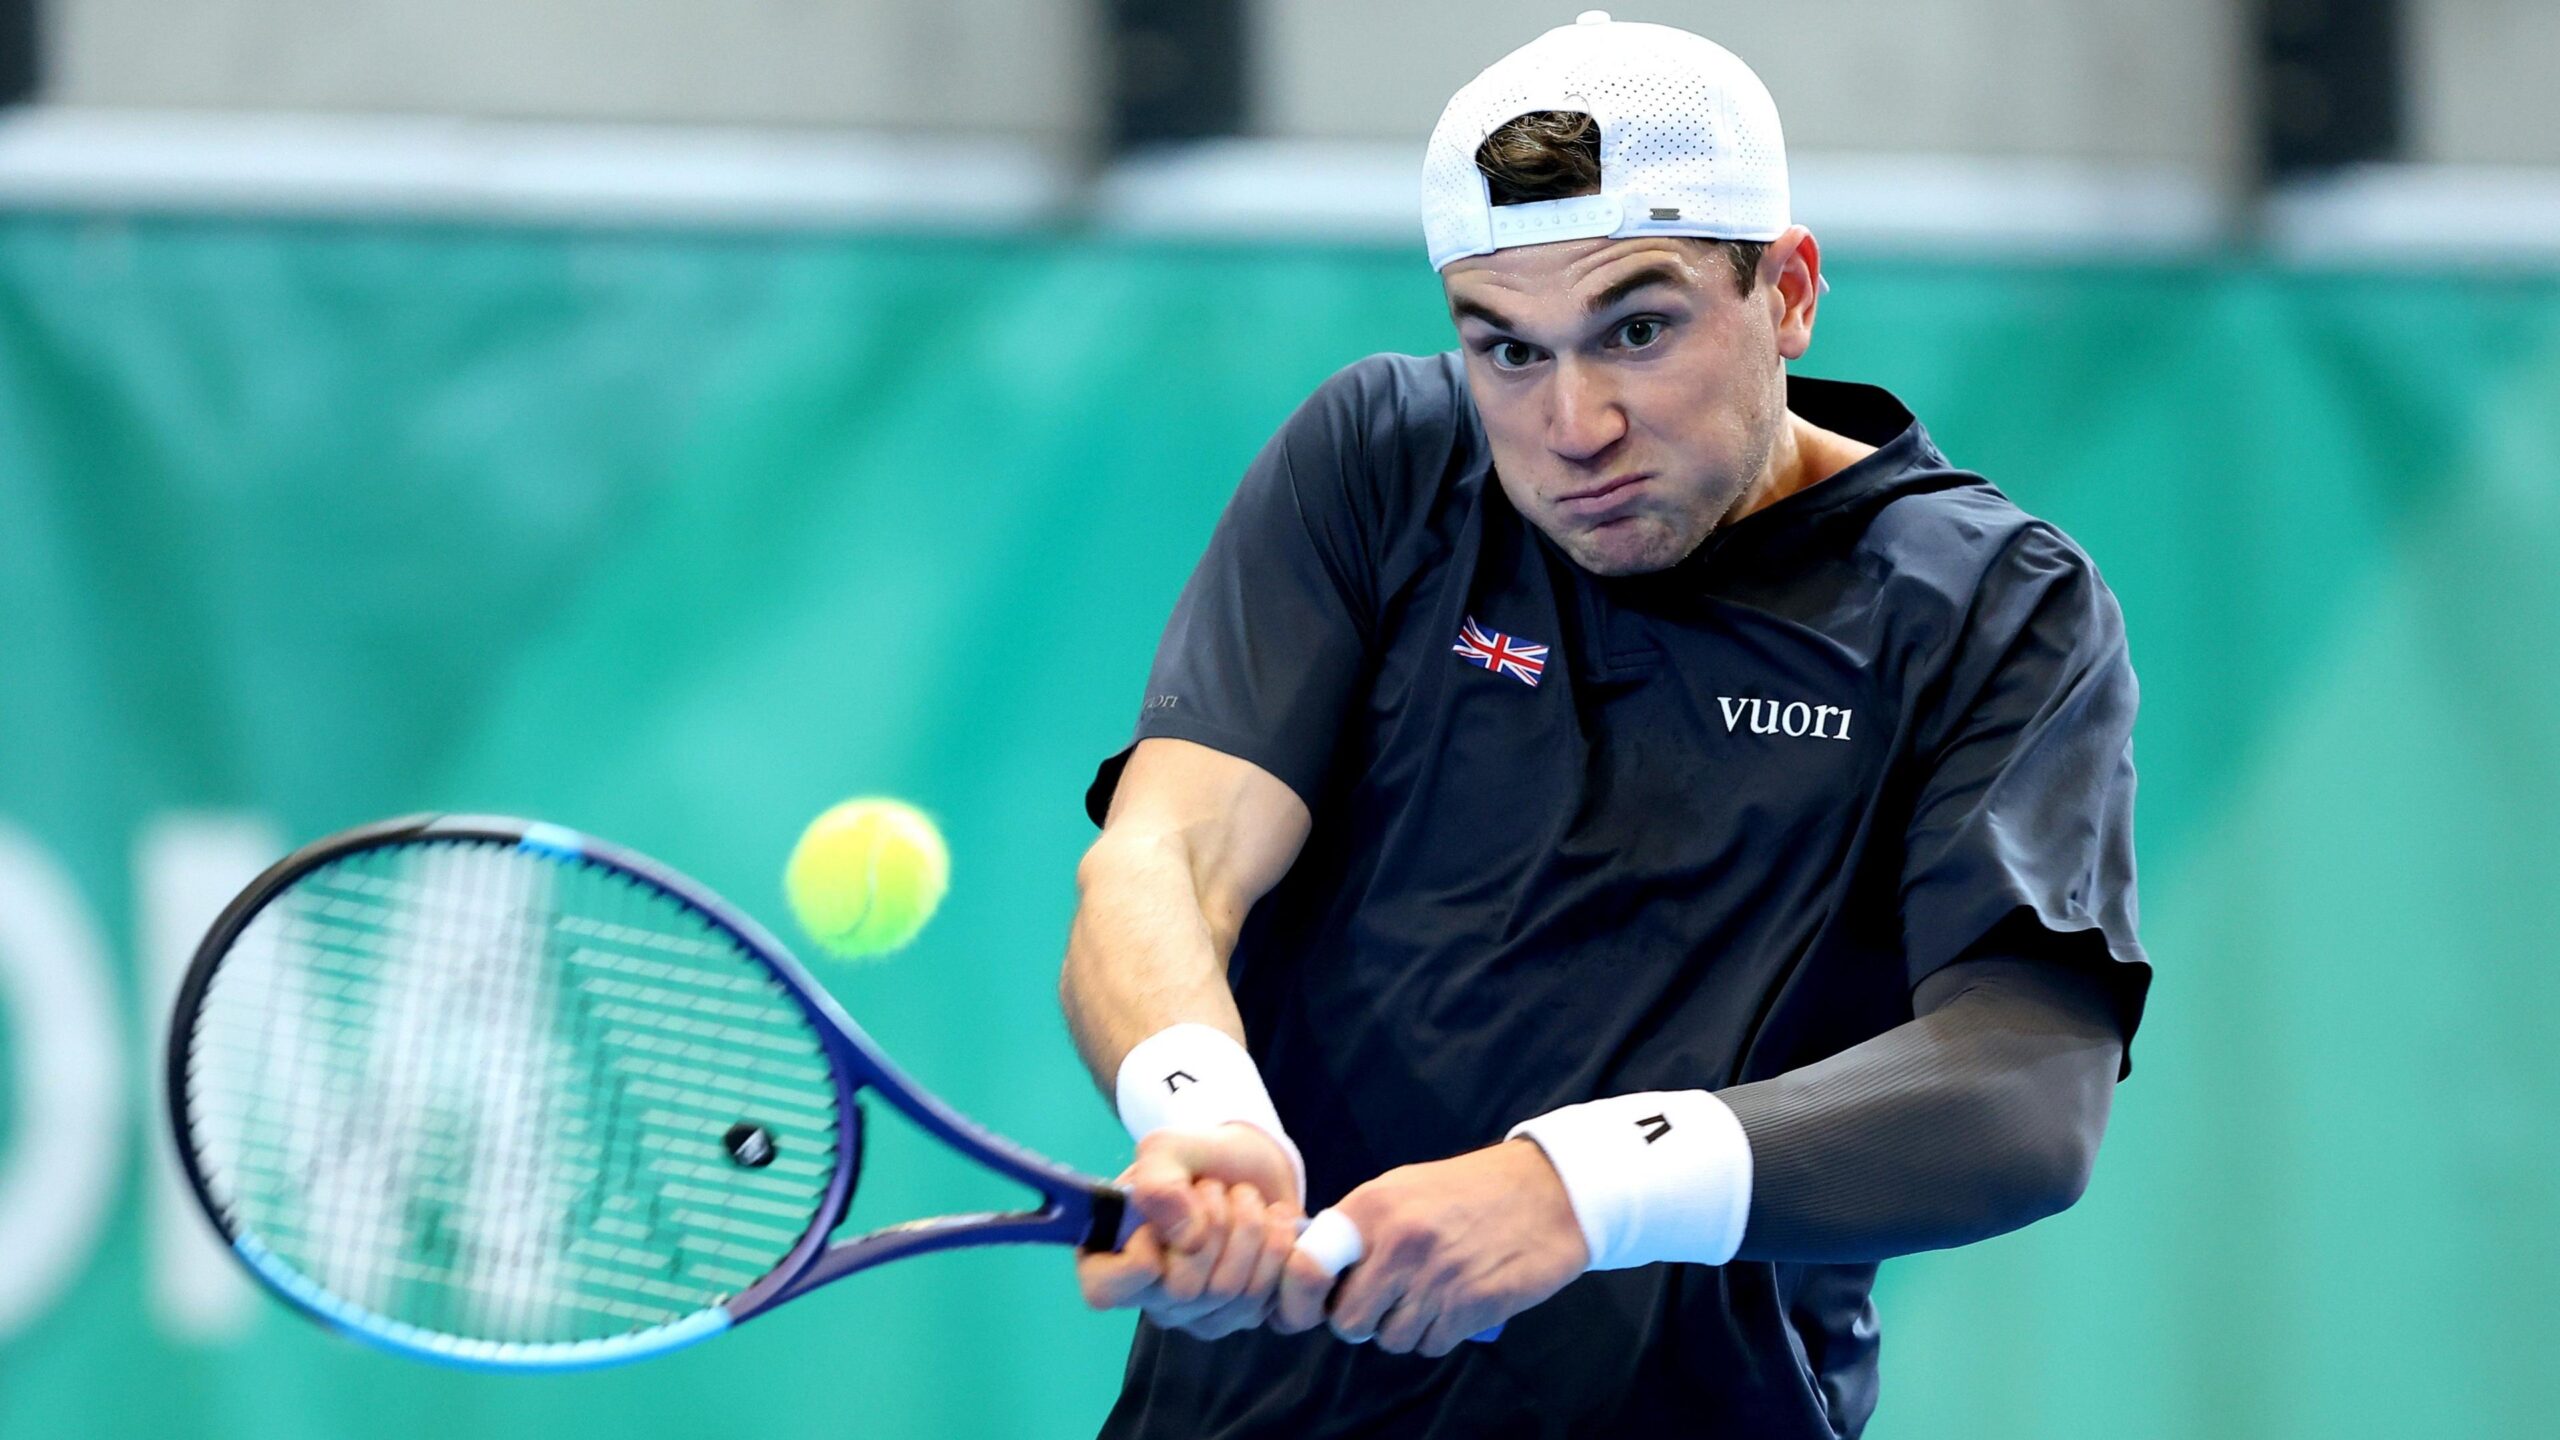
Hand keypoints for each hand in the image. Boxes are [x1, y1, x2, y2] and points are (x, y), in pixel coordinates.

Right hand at [1076, 1123, 1303, 1338]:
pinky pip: (1276, 1308)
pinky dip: (1283, 1253)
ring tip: (1246, 1198)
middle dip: (1212, 1222)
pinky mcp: (1248, 1316)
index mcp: (1112, 1263)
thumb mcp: (1166, 1150)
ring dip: (1250, 1228)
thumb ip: (1158, 1182)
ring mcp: (1201, 1315)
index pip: (1106, 1291)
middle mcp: (1154, 1299)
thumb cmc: (1196, 1160)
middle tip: (1215, 1189)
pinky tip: (1277, 1224)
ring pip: (1232, 1294)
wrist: (1251, 1165)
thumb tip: (1187, 1239)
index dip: (1140, 1253)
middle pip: (1183, 1290)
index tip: (1161, 1214)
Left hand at [1274, 1139, 1585, 1357]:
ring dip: (1402, 1328)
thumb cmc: (1466, 1191)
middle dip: (1360, 1320)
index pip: (1307, 1268)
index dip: (1298, 1298)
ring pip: (1390, 1340)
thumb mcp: (1401, 1189)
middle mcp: (1399, 1244)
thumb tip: (1306, 1269)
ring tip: (1425, 1295)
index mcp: (1372, 1208)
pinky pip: (1431, 1345)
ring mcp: (1436, 1279)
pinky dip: (1437, 1334)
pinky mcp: (1472, 1307)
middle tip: (1381, 1300)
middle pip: (1347, 1322)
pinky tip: (1453, 1303)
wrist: (1546, 1192)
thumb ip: (1356, 1228)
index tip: (1306, 1307)